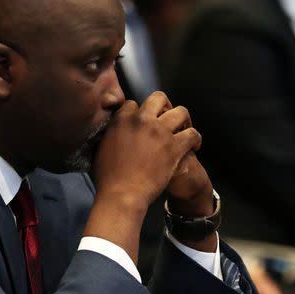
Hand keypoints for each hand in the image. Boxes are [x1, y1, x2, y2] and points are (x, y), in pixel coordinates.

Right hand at [85, 92, 201, 260]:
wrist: (122, 195)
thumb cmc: (107, 178)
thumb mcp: (99, 150)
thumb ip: (107, 135)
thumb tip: (108, 132)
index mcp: (122, 119)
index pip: (134, 103)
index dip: (139, 113)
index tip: (143, 123)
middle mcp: (142, 120)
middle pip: (159, 98)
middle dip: (164, 105)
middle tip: (167, 118)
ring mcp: (161, 132)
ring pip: (181, 112)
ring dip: (184, 120)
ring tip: (184, 130)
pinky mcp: (175, 147)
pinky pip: (193, 134)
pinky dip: (195, 139)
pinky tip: (193, 146)